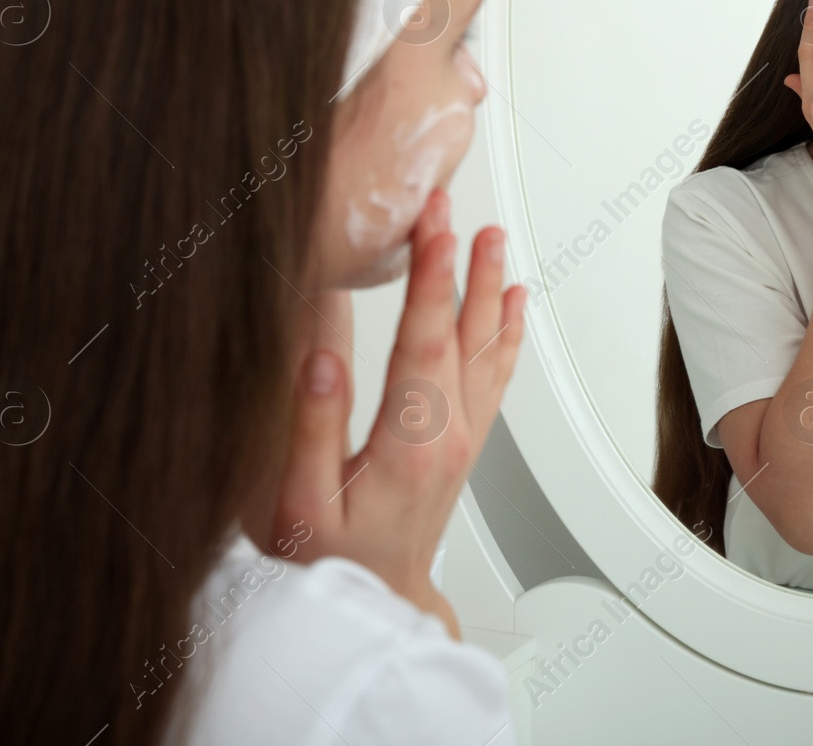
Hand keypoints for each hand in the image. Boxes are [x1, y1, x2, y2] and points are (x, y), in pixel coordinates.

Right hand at [268, 188, 525, 623]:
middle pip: (463, 335)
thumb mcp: (300, 504)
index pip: (425, 343)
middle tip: (456, 209)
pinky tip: (511, 303)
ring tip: (494, 240)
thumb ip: (312, 427)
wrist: (374, 602)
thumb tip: (323, 353)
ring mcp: (463, 438)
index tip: (432, 225)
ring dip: (491, 290)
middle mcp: (449, 437)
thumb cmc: (329, 561)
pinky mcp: (463, 443)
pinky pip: (494, 376)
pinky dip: (506, 333)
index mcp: (410, 445)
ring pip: (486, 351)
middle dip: (462, 266)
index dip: (431, 278)